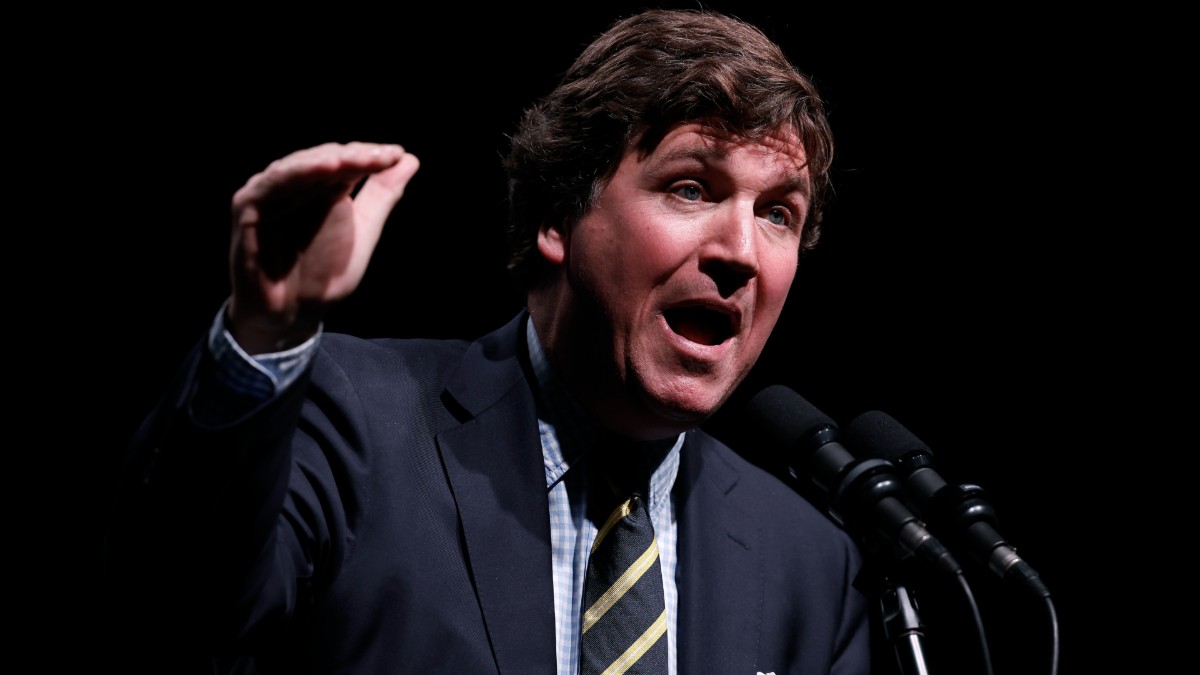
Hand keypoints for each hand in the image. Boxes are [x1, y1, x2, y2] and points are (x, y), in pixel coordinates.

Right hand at [226, 142, 419, 353]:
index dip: (372, 156)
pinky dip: (298, 173)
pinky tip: (326, 168)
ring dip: (332, 160)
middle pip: (327, 158)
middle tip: (386, 156)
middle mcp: (295, 184)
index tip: (398, 155)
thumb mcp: (362, 233)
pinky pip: (273, 183)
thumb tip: (410, 159)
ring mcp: (270, 192)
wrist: (292, 314)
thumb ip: (381, 197)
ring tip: (360, 158)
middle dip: (357, 156)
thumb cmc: (323, 276)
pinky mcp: (248, 206)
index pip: (348, 161)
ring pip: (301, 166)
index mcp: (322, 187)